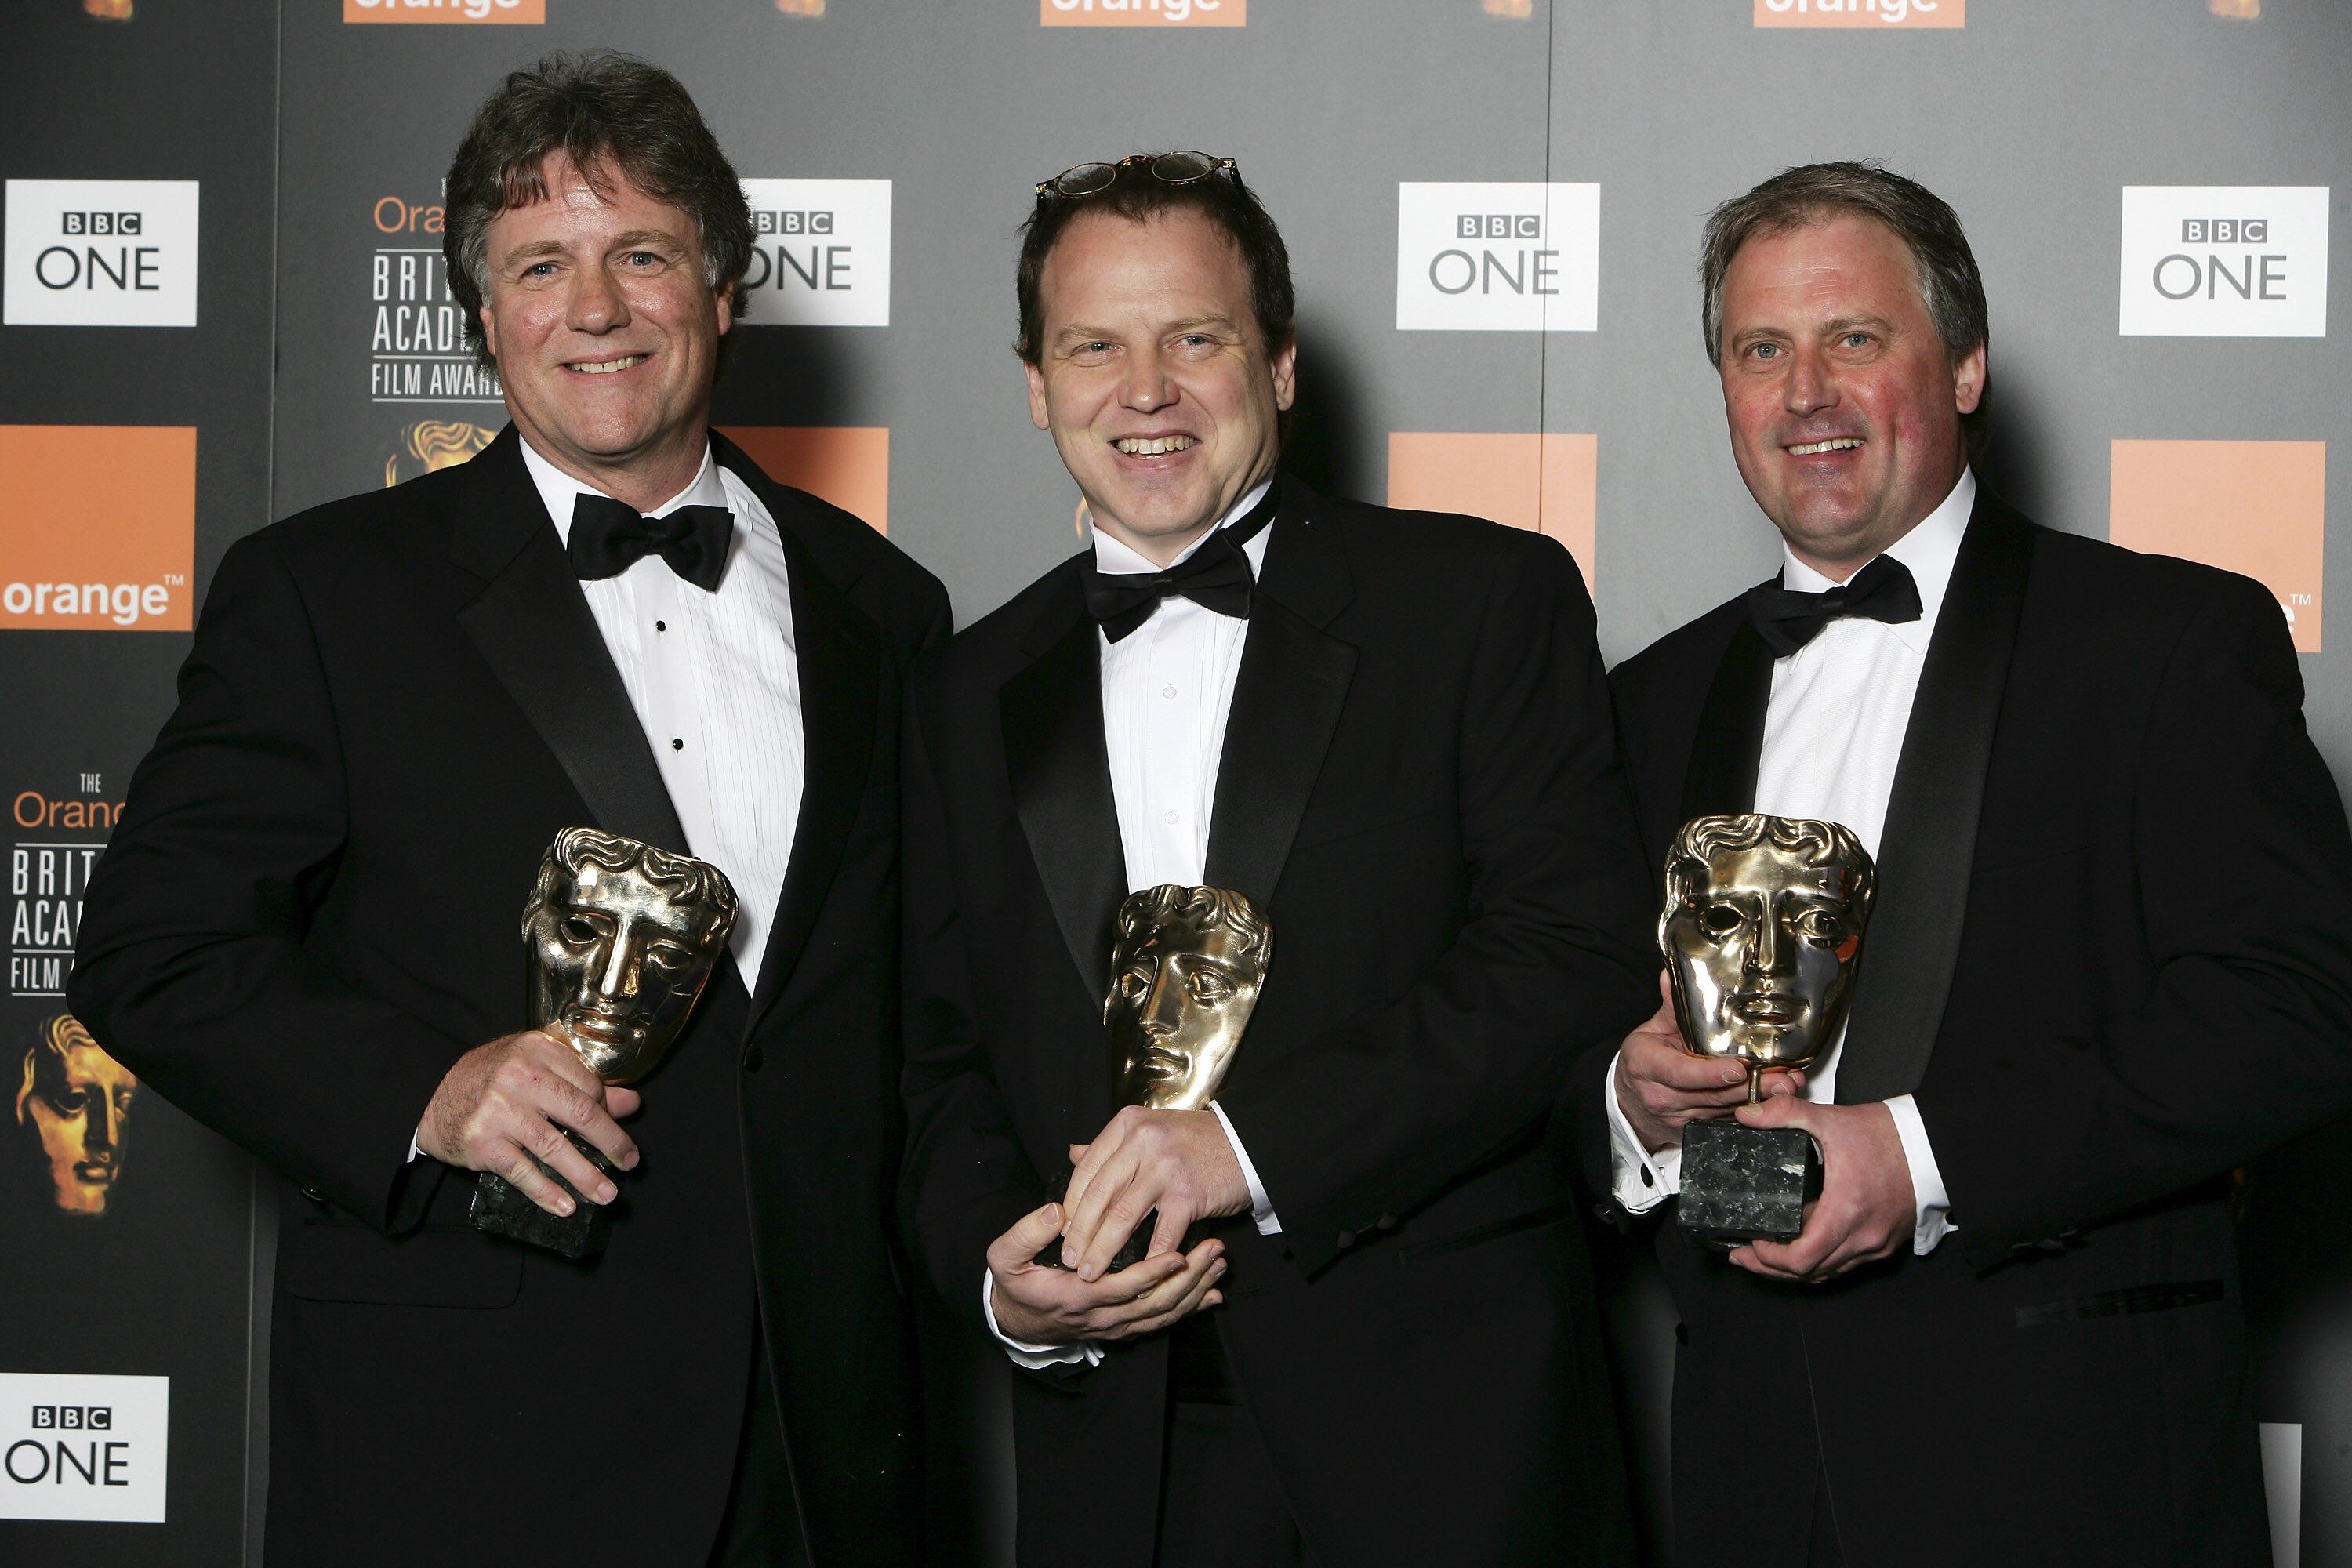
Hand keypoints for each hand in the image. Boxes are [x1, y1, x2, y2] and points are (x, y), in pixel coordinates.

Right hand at [417, 1030, 640, 1216]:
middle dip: (611, 1143)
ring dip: (586, 1176)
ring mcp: (500, 1111)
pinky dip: (546, 1192)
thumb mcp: (535, 1067)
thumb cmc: (491, 1080)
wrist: (430, 1097)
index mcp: (537, 1050)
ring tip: (607, 1194)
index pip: (588, 1084)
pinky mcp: (483, 1142)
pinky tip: (566, 1205)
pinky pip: (523, 1172)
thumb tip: (630, 1103)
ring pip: (555, 1148)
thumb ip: (582, 1082)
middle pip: (579, 1114)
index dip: (606, 1111)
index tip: (615, 1128)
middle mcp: (519, 1077)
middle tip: (629, 1163)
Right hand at [987, 1203, 1226, 1346]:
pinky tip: (1212, 1295)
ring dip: (1195, 1291)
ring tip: (1220, 1264)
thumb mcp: (1005, 1257)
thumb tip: (1055, 1212)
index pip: (1120, 1288)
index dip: (1150, 1274)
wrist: (1016, 1321)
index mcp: (1076, 1296)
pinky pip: (1161, 1322)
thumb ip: (1026, 1234)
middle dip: (1188, 1280)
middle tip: (1215, 1252)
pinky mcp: (1124, 1327)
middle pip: (1154, 1304)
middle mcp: (1102, 1316)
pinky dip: (1189, 1310)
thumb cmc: (1015, 1283)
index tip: (1178, 1254)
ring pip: (1162, 1314)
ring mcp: (1116, 1325)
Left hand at [1059, 1106, 1250, 1280]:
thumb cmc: (1194, 1142)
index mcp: (1127, 1126)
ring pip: (1122, 1217)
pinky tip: (1139, 1274)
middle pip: (1098, 1196)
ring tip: (1091, 1273)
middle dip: (1080, 1233)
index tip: (1061, 1232)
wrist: (1247, 1144)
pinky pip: (1162, 1233)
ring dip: (1103, 1250)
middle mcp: (1142, 1142)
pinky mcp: (1188, 1193)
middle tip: (1069, 1260)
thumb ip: (1112, 1145)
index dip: (1070, 1205)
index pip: (1086, 1170)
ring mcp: (1165, 1167)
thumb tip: (1073, 1154)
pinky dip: (1149, 1258)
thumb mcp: (1149, 1129)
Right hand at [1614, 971, 1801, 1152]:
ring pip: (1723, 1109)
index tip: (1738, 1068)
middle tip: (1782, 1076)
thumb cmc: (1645, 1060)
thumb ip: (1671, 1007)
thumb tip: (1672, 976)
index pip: (1680, 1073)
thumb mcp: (1652, 1030)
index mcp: (1648, 1066)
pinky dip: (1752, 1108)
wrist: (1631, 1100)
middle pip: (1711, 1095)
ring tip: (1787, 1084)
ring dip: (1758, 1098)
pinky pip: (1725, 1119)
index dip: (1710, 1073)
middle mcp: (1662, 1096)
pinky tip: (1774, 1098)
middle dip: (1751, 1086)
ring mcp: (1679, 1116)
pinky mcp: (1695, 1127)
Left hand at [1727, 1097, 1913, 1282]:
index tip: (1750, 1244)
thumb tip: (1747, 1115)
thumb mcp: (1831, 1119)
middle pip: (1810, 1274)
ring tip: (1768, 1255)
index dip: (1769, 1259)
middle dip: (1772, 1268)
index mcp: (1846, 1211)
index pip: (1802, 1259)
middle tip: (1745, 1255)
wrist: (1932, 1144)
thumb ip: (1786, 1113)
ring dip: (1797, 1269)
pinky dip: (1822, 1259)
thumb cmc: (1888, 1136)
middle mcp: (1864, 1237)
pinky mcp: (1886, 1243)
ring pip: (1829, 1272)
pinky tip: (1805, 1243)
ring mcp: (1877, 1244)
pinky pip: (1847, 1263)